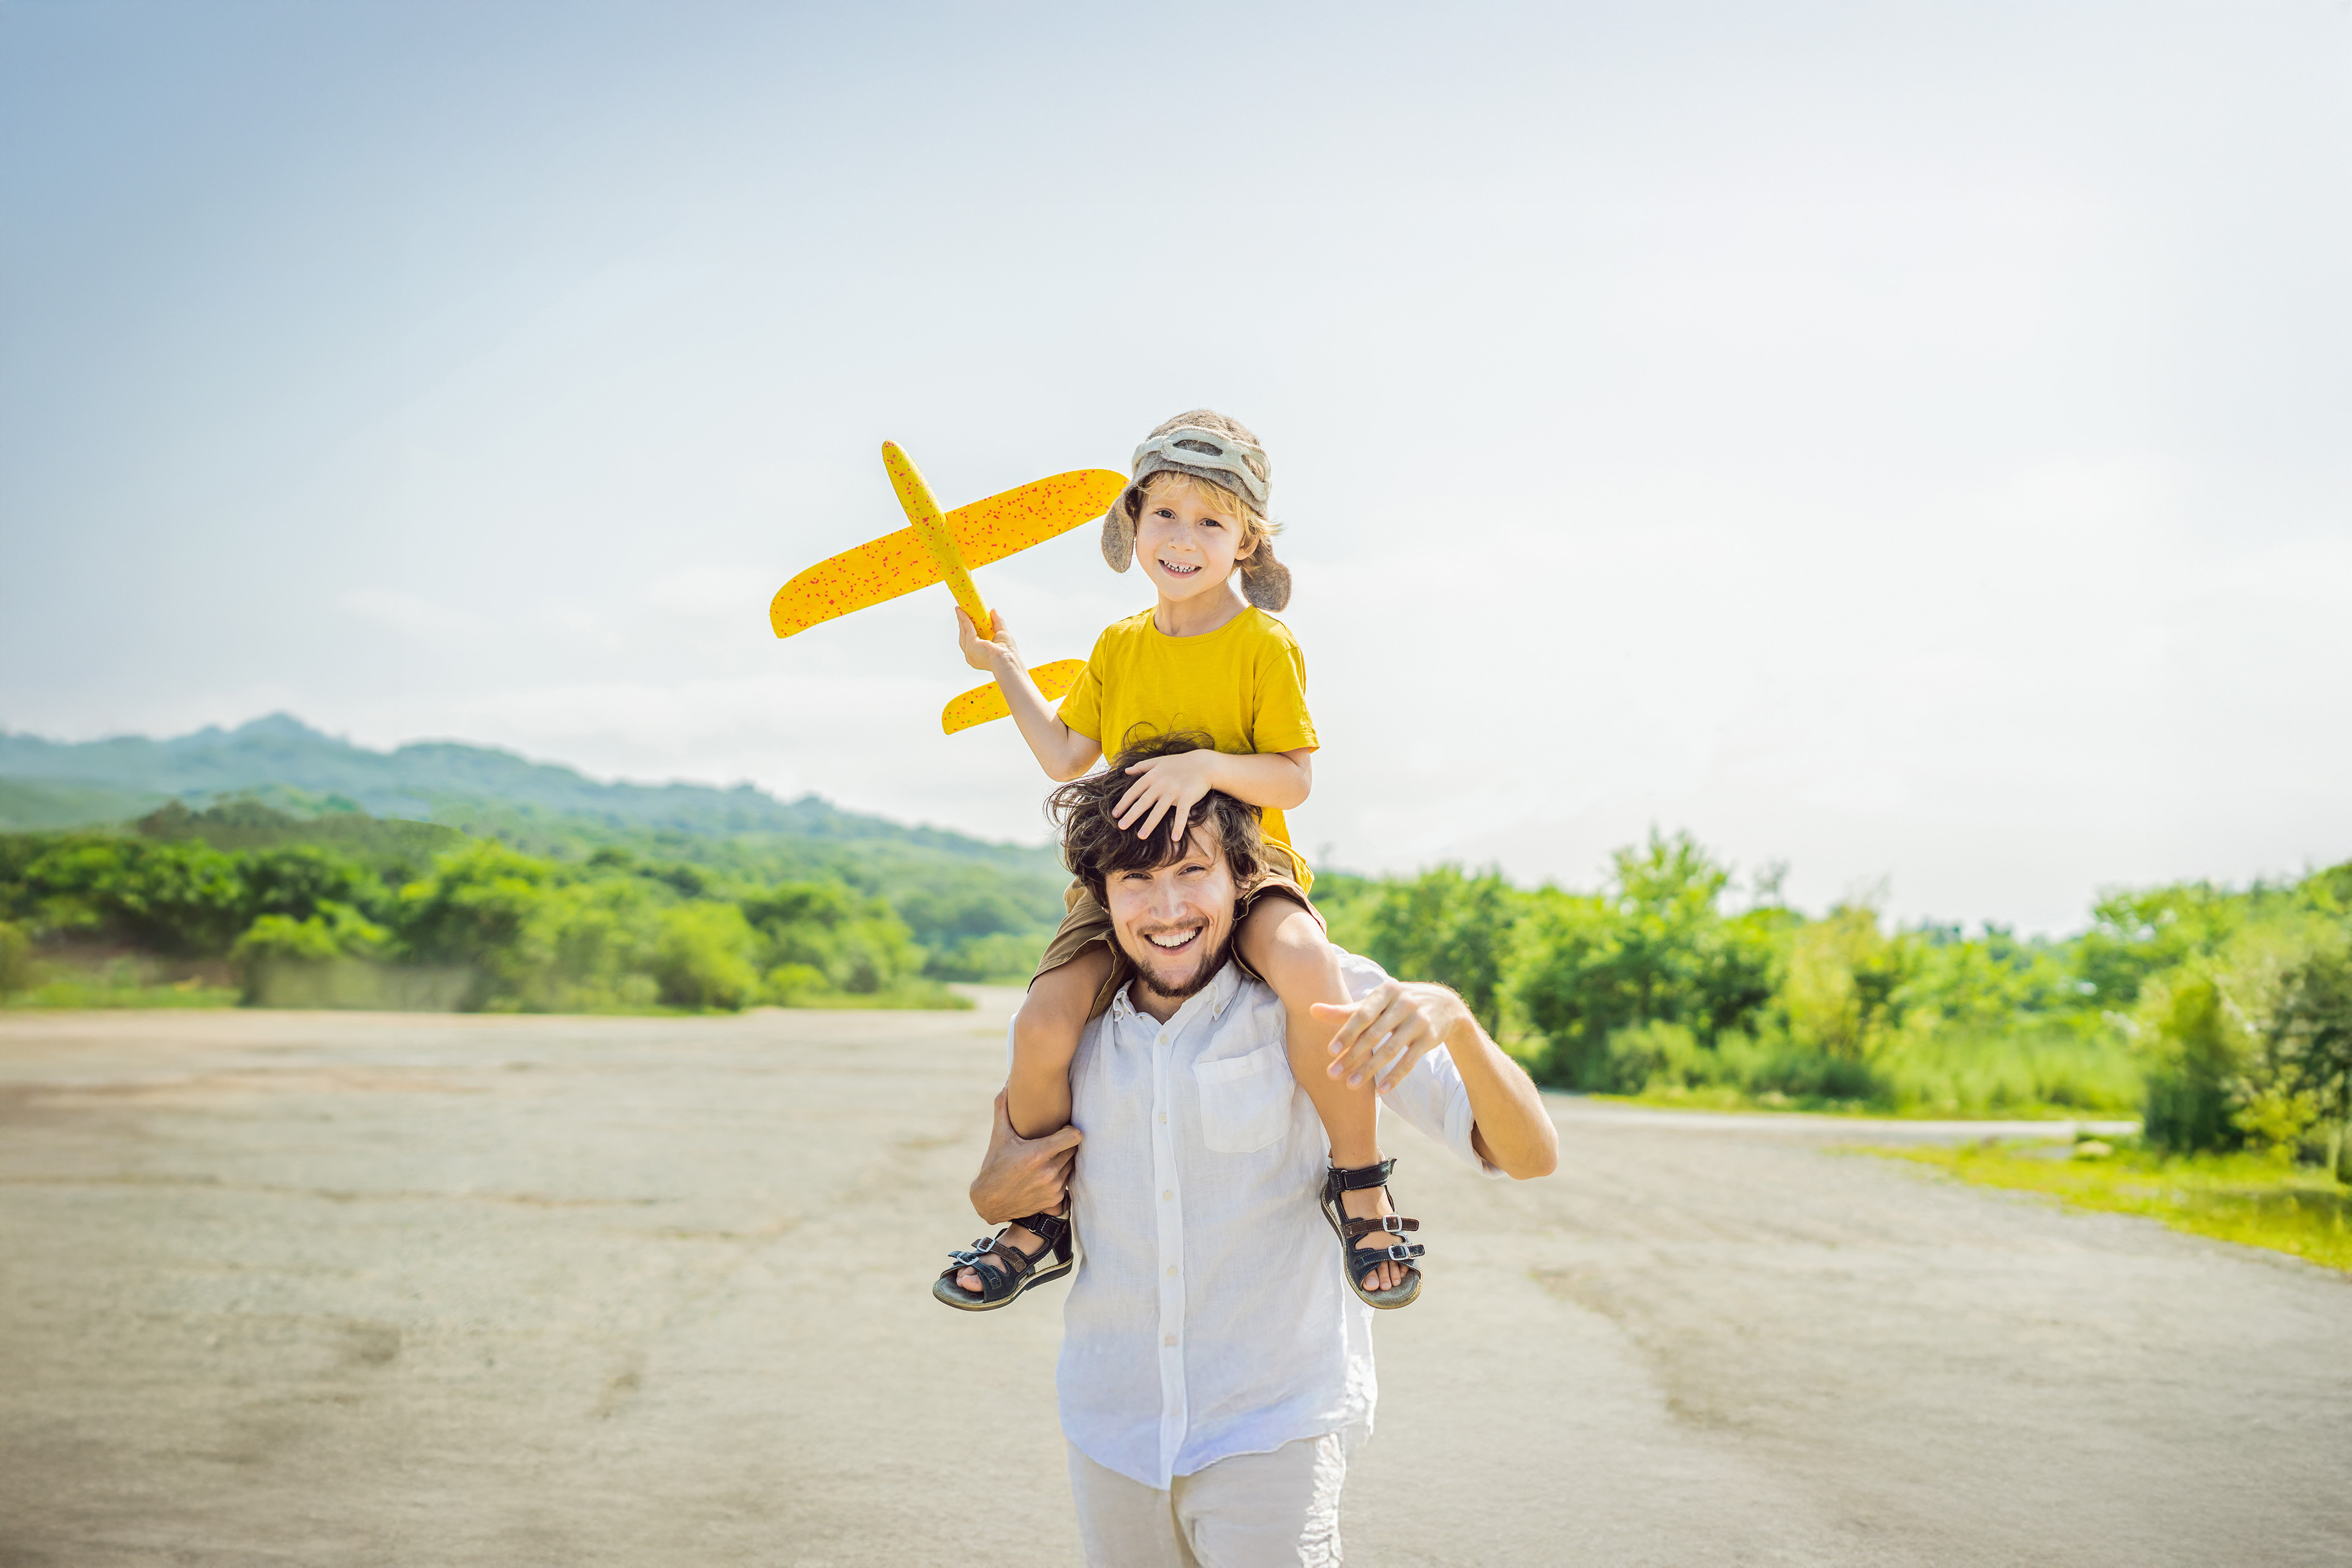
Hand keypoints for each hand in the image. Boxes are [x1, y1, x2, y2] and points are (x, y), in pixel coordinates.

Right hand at [956, 607, 1020, 674]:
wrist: (1007, 661)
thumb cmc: (1008, 653)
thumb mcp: (1002, 633)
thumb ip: (997, 622)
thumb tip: (993, 610)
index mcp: (979, 654)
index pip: (971, 639)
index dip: (969, 628)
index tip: (967, 618)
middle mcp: (972, 654)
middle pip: (965, 636)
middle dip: (962, 623)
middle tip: (960, 611)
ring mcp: (969, 651)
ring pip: (964, 632)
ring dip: (961, 620)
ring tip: (959, 610)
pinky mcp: (971, 646)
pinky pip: (967, 629)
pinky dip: (965, 620)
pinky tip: (963, 612)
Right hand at [969, 1090, 1081, 1223]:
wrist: (989, 1201)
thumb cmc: (994, 1164)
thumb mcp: (998, 1135)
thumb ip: (1003, 1106)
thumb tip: (1007, 1081)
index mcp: (1037, 1154)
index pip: (1074, 1136)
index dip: (1071, 1130)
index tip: (1064, 1129)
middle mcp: (1048, 1172)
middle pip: (1074, 1150)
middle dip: (1066, 1144)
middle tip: (1055, 1141)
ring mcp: (1052, 1188)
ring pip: (1071, 1166)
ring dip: (1064, 1160)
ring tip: (1048, 1157)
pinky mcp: (1054, 1201)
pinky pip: (1067, 1182)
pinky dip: (1059, 1177)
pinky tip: (1045, 1173)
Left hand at [1115, 748, 1220, 844]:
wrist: (1204, 764)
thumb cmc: (1180, 763)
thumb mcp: (1158, 761)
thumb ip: (1141, 766)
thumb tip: (1126, 771)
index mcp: (1153, 776)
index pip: (1134, 791)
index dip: (1124, 803)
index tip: (1115, 814)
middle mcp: (1161, 784)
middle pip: (1144, 802)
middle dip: (1131, 814)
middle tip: (1121, 827)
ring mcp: (1175, 791)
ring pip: (1159, 810)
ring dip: (1150, 824)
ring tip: (1141, 836)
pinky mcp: (1188, 797)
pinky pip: (1182, 814)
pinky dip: (1179, 826)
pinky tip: (1174, 838)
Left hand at [1310, 980, 1471, 1092]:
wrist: (1444, 1005)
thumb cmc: (1397, 1004)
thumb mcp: (1375, 1003)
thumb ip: (1345, 1010)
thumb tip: (1311, 1010)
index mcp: (1386, 991)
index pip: (1363, 1014)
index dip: (1346, 1032)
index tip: (1330, 1051)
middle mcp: (1404, 1003)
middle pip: (1374, 1034)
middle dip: (1352, 1056)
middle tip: (1333, 1074)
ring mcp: (1419, 1021)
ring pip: (1391, 1050)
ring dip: (1370, 1069)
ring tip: (1351, 1085)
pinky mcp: (1430, 1038)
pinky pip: (1410, 1060)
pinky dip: (1395, 1076)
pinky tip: (1381, 1090)